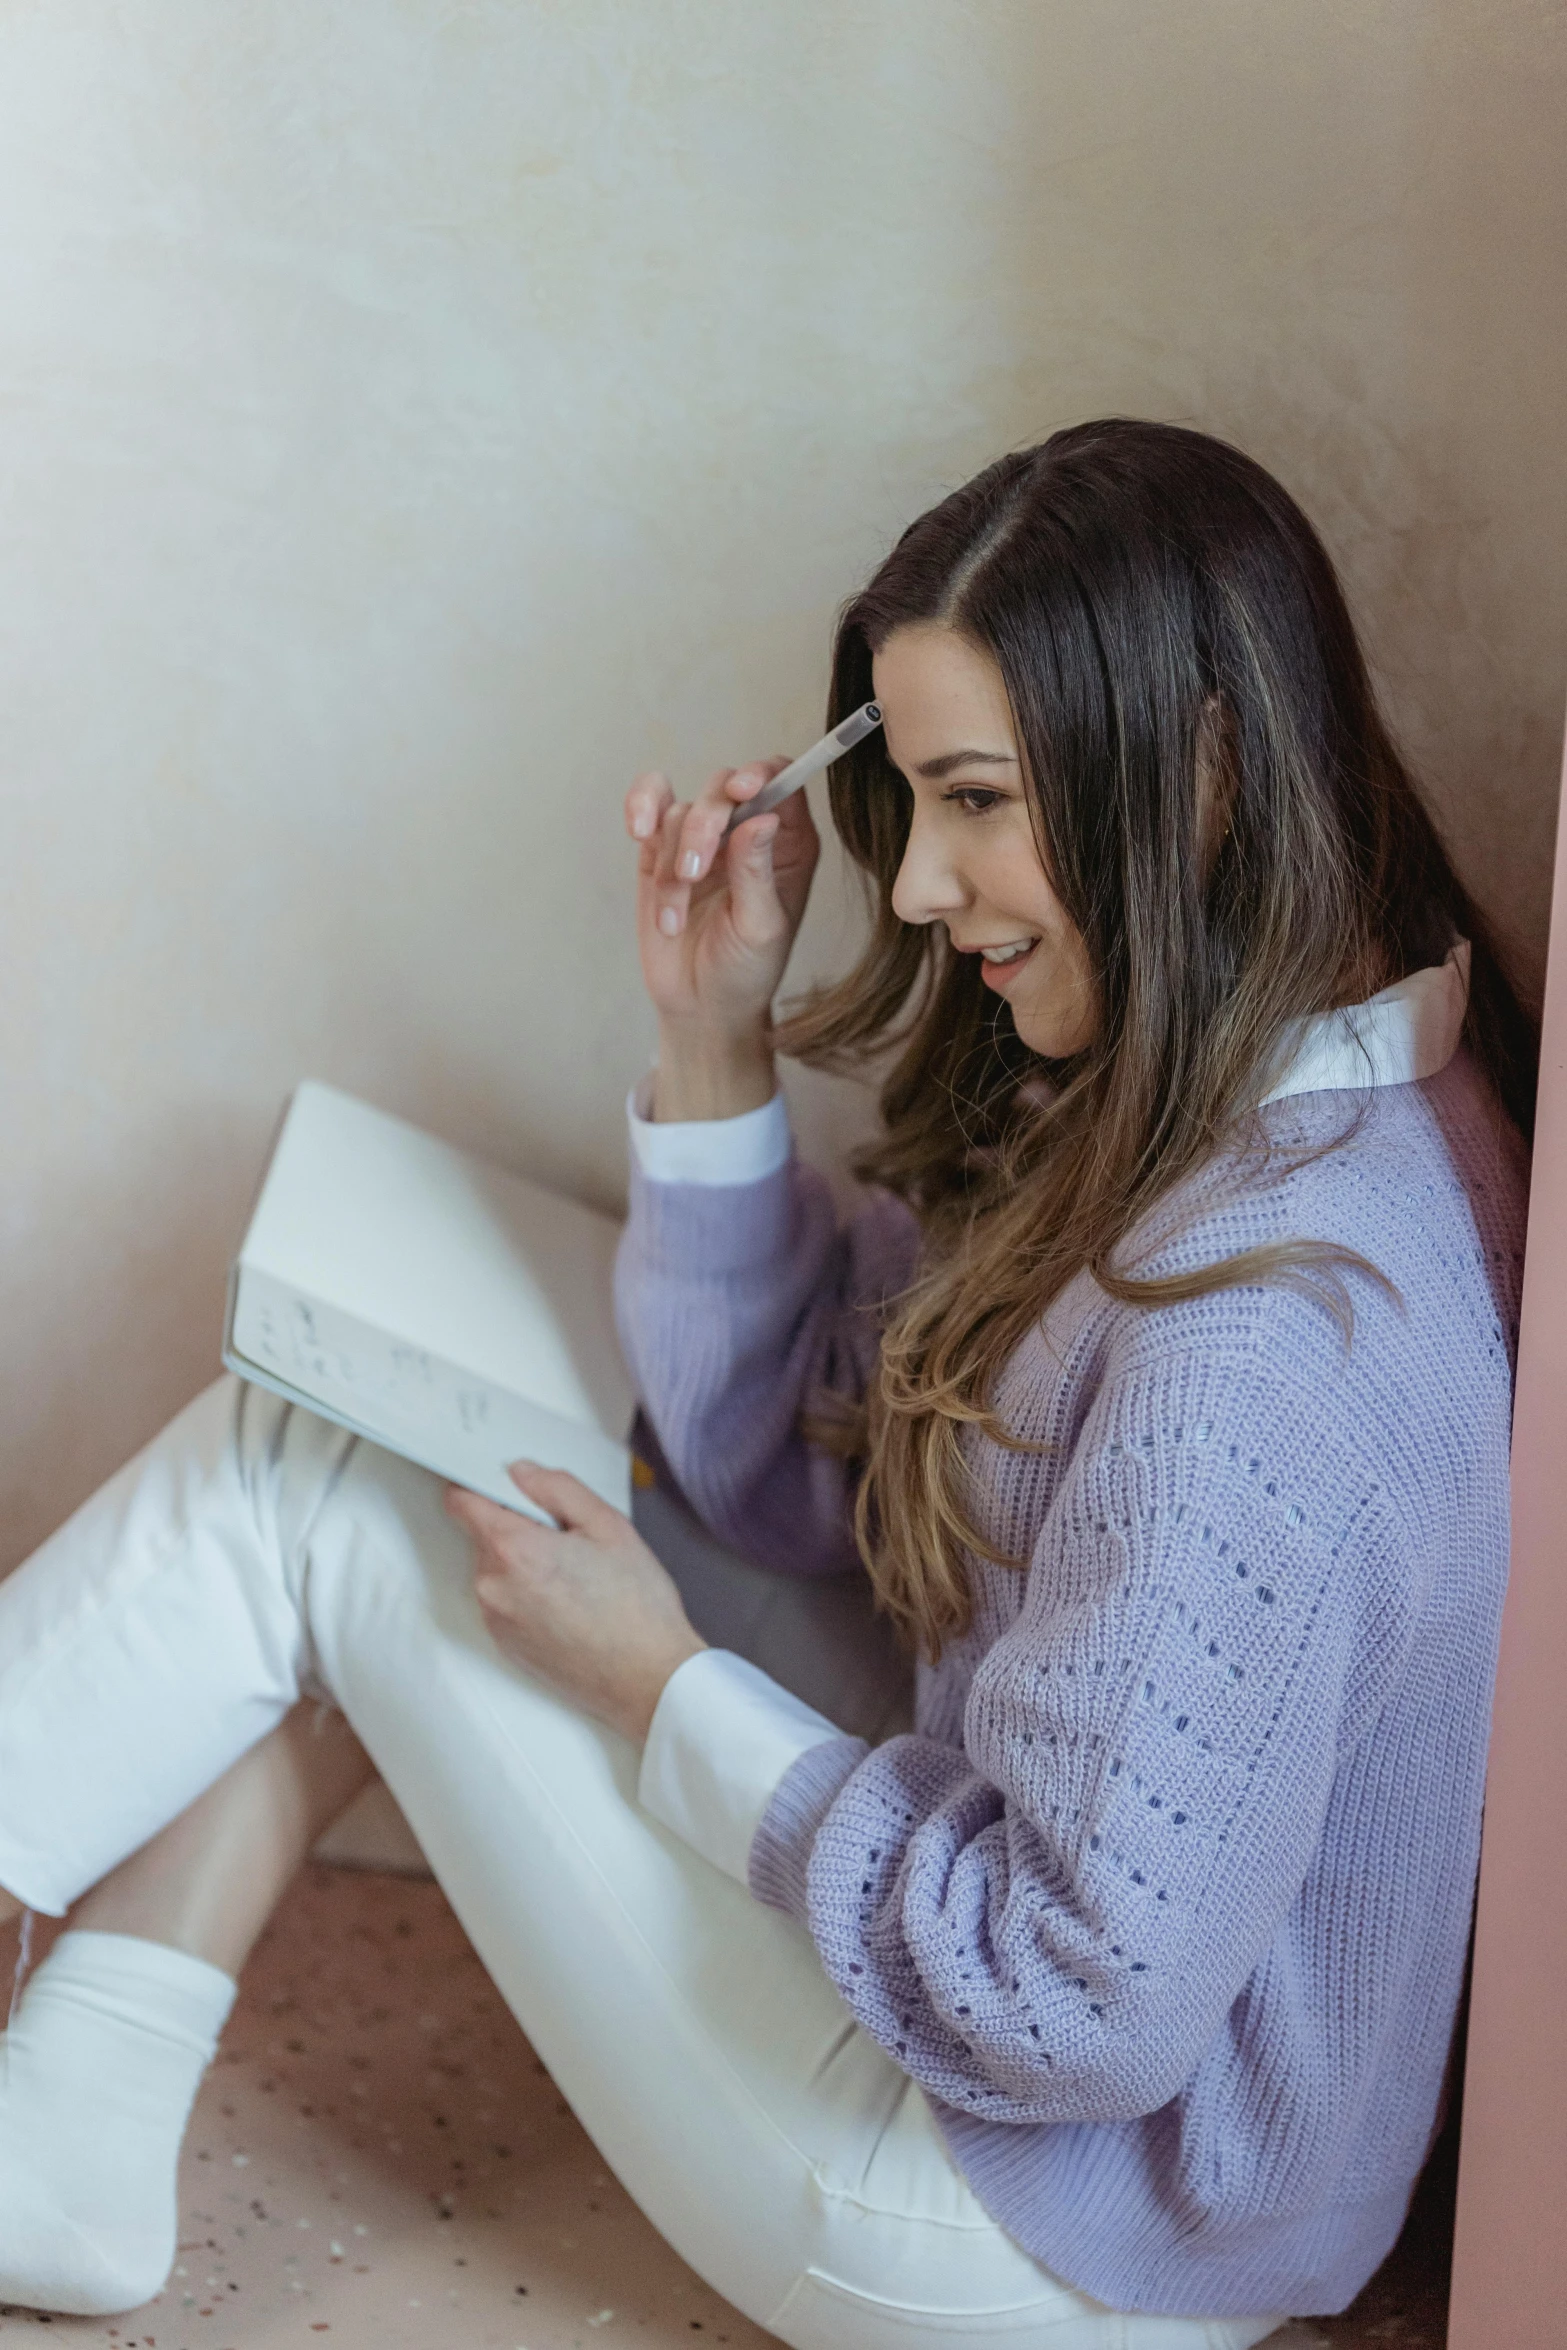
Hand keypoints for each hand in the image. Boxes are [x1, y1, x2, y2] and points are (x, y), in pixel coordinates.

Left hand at [444, 1465, 705, 1743]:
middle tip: (568, 1539)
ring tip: (575, 1578)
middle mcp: (492, 1586)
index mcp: (512, 1548)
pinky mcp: (504, 1646)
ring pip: (495, 1570)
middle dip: (518, 1528)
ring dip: (522, 1564)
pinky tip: (570, 1605)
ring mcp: (495, 1620)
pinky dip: (526, 1595)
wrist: (648, 1680)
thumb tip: (521, 1473)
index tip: (506, 1486)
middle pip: (483, 1535)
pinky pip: (504, 1602)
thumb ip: (557, 1487)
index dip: (481, 1485)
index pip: (461, 1501)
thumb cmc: (637, 1607)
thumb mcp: (608, 1526)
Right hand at [624, 760, 820, 1117]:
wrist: (700, 1007)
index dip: (762, 774)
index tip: (744, 792)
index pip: (781, 781)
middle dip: (705, 825)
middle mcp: (747, 833)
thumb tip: (762, 818)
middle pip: (724, 788)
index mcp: (787, 845)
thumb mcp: (761, 928)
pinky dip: (639, 810)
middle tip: (694, 871)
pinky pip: (649, 808)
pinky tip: (637, 830)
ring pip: (681, 811)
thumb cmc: (745, 972)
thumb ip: (758, 872)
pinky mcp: (660, 852)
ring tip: (674, 915)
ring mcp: (702, 840)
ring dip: (672, 860)